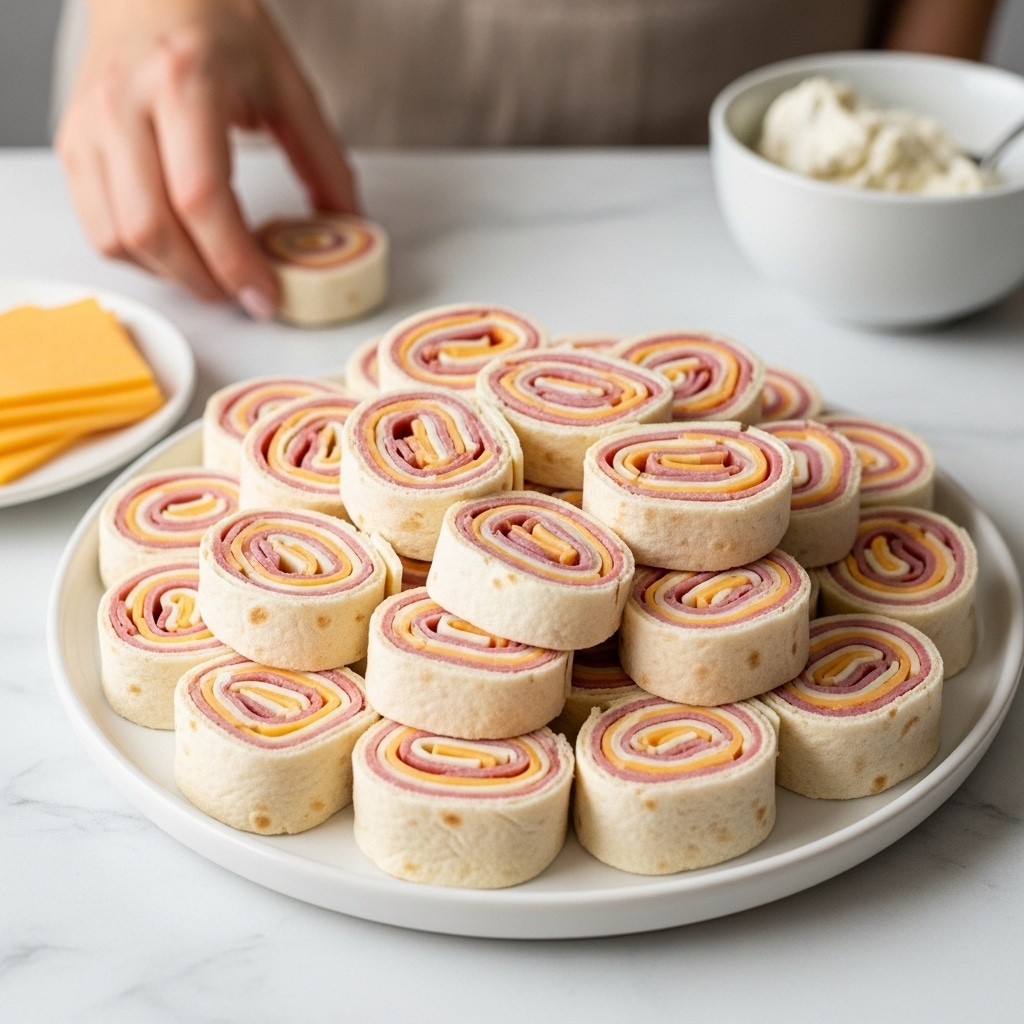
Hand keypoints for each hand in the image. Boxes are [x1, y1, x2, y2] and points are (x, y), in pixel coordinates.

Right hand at [55, 0, 358, 317]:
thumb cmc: (217, 26)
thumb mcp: (287, 85)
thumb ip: (324, 161)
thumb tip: (350, 225)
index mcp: (184, 80)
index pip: (200, 197)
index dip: (235, 261)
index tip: (266, 294)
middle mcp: (124, 102)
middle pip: (153, 228)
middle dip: (206, 281)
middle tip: (245, 293)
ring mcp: (90, 126)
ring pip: (119, 238)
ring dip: (173, 275)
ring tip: (215, 273)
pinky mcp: (73, 146)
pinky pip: (98, 229)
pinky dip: (141, 257)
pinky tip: (177, 250)